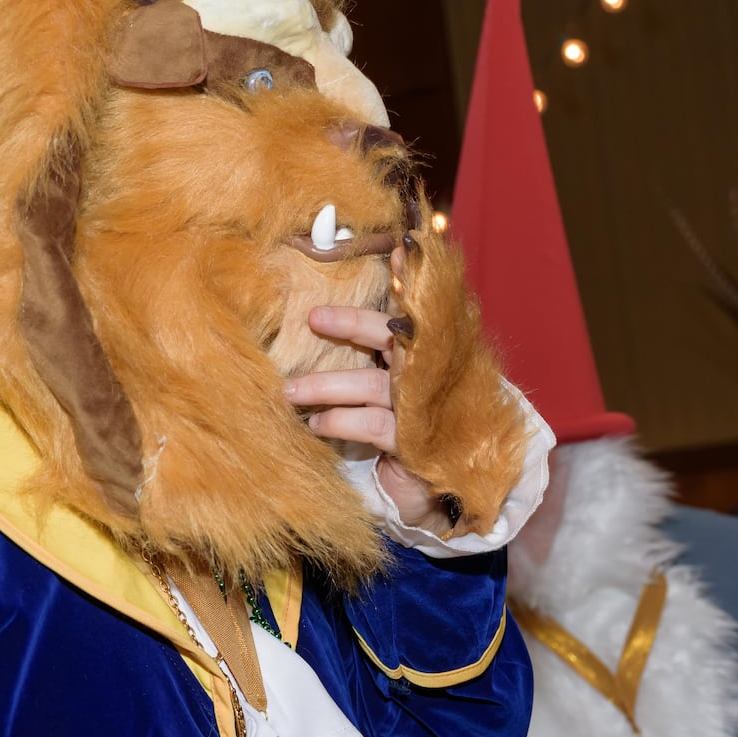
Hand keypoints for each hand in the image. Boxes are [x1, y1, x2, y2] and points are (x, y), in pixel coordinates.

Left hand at [282, 302, 439, 526]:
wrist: (447, 487)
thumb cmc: (412, 428)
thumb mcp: (396, 387)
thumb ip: (376, 353)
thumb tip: (321, 320)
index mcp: (426, 354)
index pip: (414, 311)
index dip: (406, 281)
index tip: (397, 249)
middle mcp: (430, 374)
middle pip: (394, 339)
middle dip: (354, 325)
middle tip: (314, 318)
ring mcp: (427, 407)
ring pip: (374, 384)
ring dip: (328, 385)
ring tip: (290, 391)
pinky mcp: (419, 441)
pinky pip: (375, 423)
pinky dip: (342, 420)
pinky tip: (316, 424)